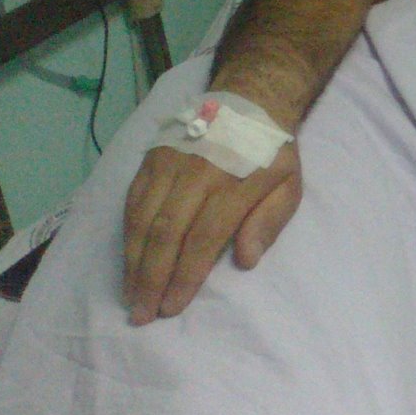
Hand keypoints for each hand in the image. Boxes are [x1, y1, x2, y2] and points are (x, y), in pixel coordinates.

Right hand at [121, 140, 302, 323]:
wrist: (248, 100)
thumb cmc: (270, 153)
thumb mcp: (289, 184)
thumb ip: (270, 221)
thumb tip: (246, 260)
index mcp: (234, 183)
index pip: (203, 238)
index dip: (186, 275)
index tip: (172, 307)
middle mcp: (196, 174)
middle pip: (166, 233)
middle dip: (151, 278)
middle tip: (141, 314)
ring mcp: (169, 164)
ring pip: (142, 219)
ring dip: (132, 262)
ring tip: (129, 295)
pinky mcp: (151, 158)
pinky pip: (132, 200)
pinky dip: (126, 233)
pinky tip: (126, 259)